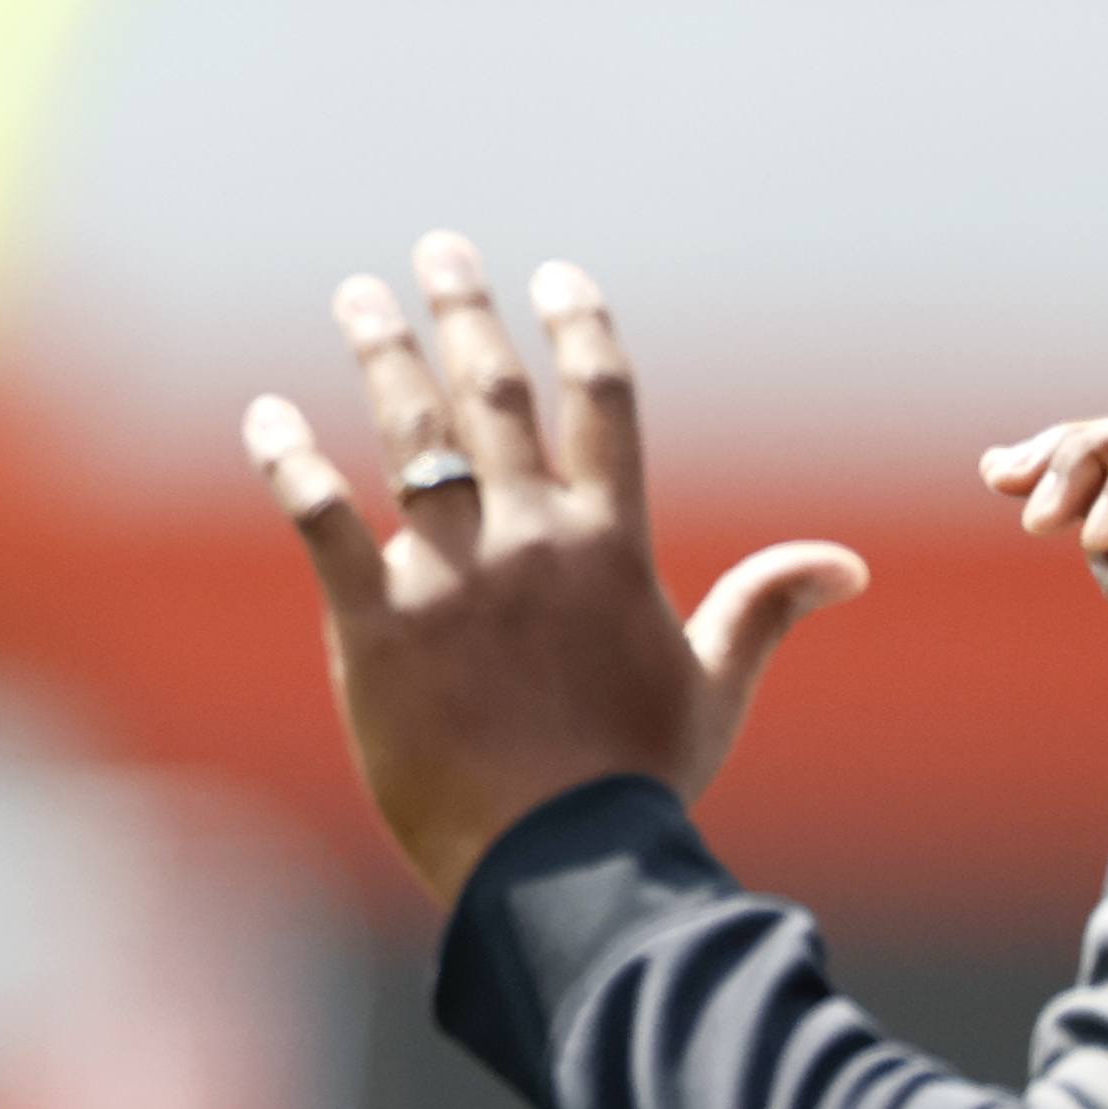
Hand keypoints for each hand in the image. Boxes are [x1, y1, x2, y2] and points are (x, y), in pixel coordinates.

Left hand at [244, 235, 866, 906]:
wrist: (557, 859)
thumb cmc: (636, 782)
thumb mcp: (711, 688)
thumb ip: (762, 609)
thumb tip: (844, 564)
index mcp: (611, 546)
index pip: (602, 404)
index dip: (578, 331)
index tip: (554, 278)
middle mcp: (531, 538)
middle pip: (496, 395)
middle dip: (464, 313)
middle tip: (436, 249)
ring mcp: (449, 575)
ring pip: (410, 434)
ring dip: (381, 355)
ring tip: (357, 296)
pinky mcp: (373, 621)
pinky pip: (320, 517)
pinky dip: (287, 459)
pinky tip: (262, 414)